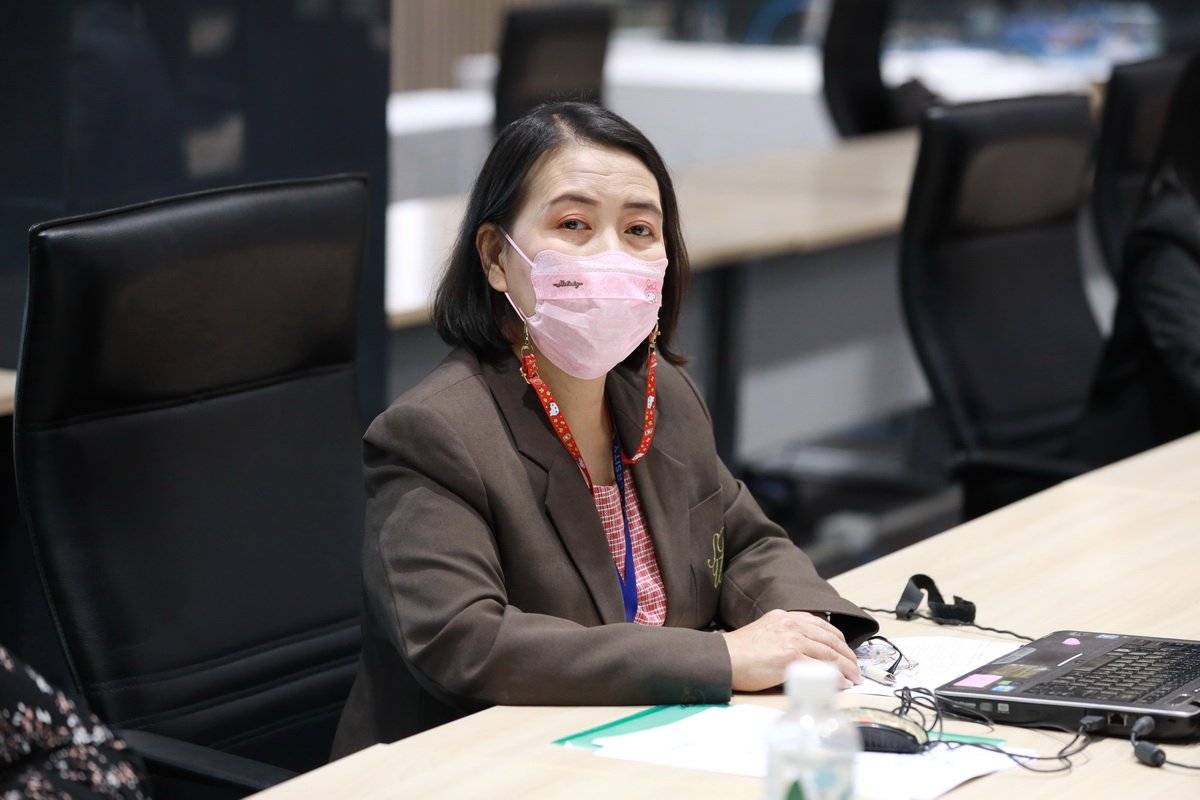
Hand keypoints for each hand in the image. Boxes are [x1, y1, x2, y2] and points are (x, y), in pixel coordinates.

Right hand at [720, 610, 860, 691]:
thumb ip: (786, 636)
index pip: (822, 626)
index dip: (839, 640)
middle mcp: (791, 624)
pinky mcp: (790, 657)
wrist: (723, 658)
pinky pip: (821, 667)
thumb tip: (806, 654)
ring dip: (846, 667)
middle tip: (856, 669)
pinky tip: (841, 683)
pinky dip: (835, 676)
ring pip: (829, 653)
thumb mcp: (766, 632)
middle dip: (848, 655)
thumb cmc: (739, 651)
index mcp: (786, 617)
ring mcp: (792, 640)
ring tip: (854, 678)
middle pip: (830, 639)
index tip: (846, 652)